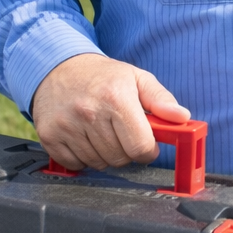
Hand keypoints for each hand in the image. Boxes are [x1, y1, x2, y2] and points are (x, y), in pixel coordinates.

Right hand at [30, 54, 189, 170]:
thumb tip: (182, 117)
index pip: (140, 147)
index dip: (148, 150)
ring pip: (98, 164)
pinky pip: (75, 165)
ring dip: (104, 155)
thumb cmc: (102, 76)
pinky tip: (83, 137)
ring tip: (101, 132)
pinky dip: (82, 158)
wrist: (57, 67)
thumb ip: (162, 99)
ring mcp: (67, 126)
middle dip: (126, 151)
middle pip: (120, 159)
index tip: (146, 144)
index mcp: (116, 98)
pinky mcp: (49, 136)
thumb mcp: (136, 78)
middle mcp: (89, 112)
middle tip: (121, 133)